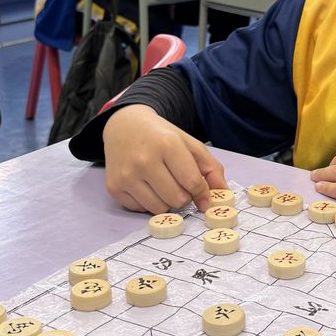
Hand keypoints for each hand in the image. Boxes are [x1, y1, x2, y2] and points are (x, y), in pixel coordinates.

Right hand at [102, 104, 226, 212]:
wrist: (124, 126)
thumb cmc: (161, 136)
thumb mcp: (189, 144)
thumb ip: (210, 168)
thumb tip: (222, 194)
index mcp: (167, 145)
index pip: (192, 183)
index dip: (202, 192)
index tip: (202, 193)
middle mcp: (144, 160)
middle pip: (177, 199)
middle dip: (184, 196)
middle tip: (179, 184)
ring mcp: (127, 175)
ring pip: (160, 208)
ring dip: (166, 201)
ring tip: (163, 184)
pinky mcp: (114, 187)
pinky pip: (141, 210)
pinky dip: (148, 202)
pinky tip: (146, 185)